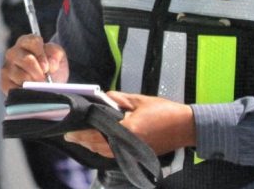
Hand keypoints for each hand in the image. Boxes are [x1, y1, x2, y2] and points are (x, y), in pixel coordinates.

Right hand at [0, 33, 68, 93]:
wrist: (48, 85)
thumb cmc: (51, 67)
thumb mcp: (58, 57)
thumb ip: (56, 54)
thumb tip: (50, 64)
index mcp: (26, 42)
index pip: (33, 42)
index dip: (41, 55)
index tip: (47, 67)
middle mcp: (14, 52)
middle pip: (26, 60)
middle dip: (39, 72)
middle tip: (45, 80)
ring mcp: (7, 67)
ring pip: (21, 76)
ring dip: (33, 84)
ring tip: (39, 86)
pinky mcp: (4, 82)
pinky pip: (14, 88)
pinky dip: (25, 92)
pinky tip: (31, 92)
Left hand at [64, 92, 195, 157]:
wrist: (185, 127)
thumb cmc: (163, 111)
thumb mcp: (139, 100)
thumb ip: (118, 99)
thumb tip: (102, 98)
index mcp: (126, 130)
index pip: (96, 133)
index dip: (81, 133)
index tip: (68, 130)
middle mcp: (126, 144)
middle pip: (97, 145)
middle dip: (82, 140)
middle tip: (68, 135)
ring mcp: (131, 152)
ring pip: (104, 152)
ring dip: (91, 146)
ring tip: (79, 138)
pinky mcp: (136, 154)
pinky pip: (113, 154)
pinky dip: (102, 149)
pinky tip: (96, 143)